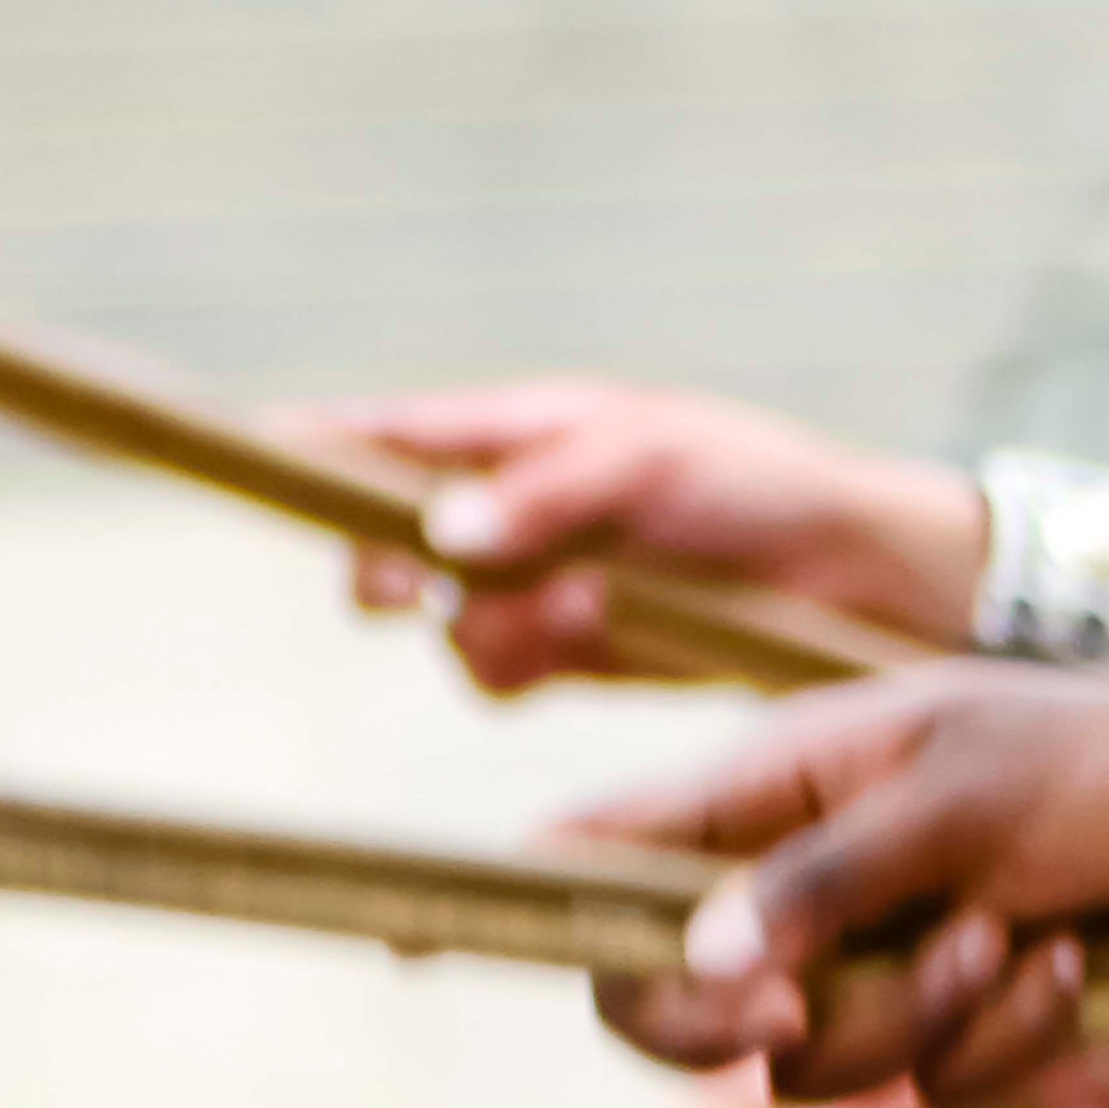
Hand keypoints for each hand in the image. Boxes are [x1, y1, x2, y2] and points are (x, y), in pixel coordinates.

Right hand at [302, 380, 987, 691]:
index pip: (393, 432)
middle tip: (398, 588)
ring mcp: (538, 587)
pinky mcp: (573, 658)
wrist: (864, 581)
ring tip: (592, 605)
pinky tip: (602, 638)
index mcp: (525, 433)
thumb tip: (436, 535)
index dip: (313, 443)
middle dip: (388, 568)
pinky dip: (536, 663)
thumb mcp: (658, 462)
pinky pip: (501, 674)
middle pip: (387, 541)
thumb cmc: (763, 489)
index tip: (244, 447)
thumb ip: (547, 493)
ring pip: (445, 622)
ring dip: (498, 623)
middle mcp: (515, 510)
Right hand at [567, 662, 1108, 1105]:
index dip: (606, 949)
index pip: (593, 865)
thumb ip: (824, 875)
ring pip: (826, 1072)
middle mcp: (797, 888)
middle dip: (806, 1027)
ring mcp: (875, 967)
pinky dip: (1015, 1043)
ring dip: (938, 1026)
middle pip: (693, 1017)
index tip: (731, 999)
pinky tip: (1075, 967)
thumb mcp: (964, 792)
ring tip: (1024, 938)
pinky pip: (940, 1092)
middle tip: (892, 980)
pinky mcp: (959, 1034)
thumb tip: (698, 964)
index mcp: (770, 789)